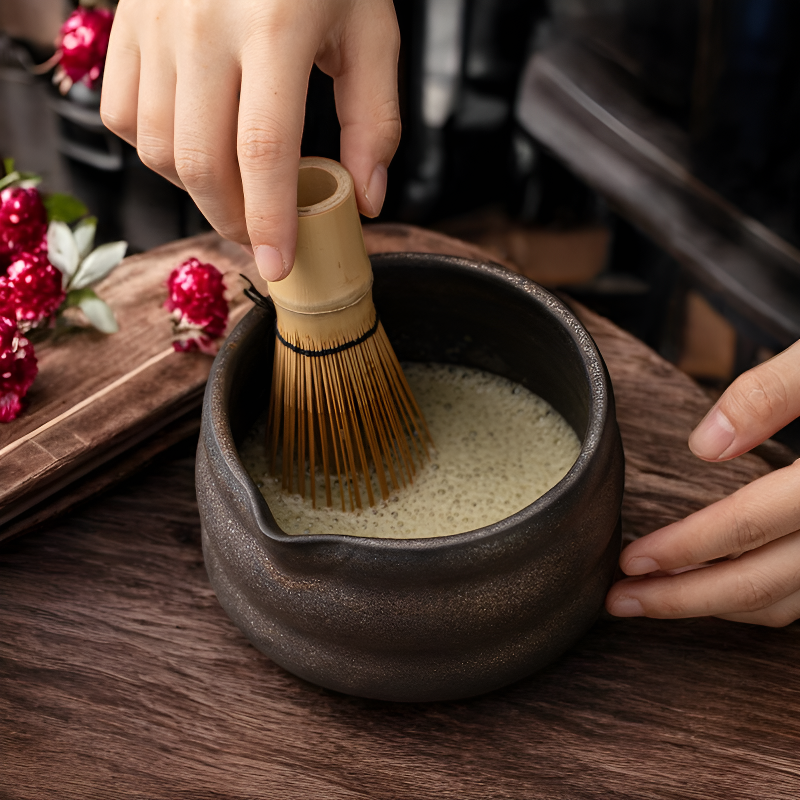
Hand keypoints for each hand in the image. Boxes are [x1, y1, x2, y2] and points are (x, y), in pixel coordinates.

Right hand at [100, 0, 400, 280]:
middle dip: (231, 219)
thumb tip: (366, 199)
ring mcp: (155, 23)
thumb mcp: (371, 30)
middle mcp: (203, 24)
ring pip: (156, 147)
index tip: (277, 264)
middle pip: (202, 161)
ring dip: (197, 191)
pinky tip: (195, 149)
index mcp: (274, 27)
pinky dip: (156, 152)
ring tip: (235, 192)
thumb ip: (374, 119)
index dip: (269, 220)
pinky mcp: (126, 24)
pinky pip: (121, 115)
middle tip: (260, 237)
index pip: (264, 150)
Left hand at [606, 339, 799, 626]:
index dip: (684, 548)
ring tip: (659, 599)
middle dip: (685, 599)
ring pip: (790, 605)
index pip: (750, 526)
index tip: (631, 559)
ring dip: (720, 606)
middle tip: (624, 600)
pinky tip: (722, 585)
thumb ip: (773, 391)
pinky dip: (763, 600)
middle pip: (764, 585)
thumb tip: (703, 446)